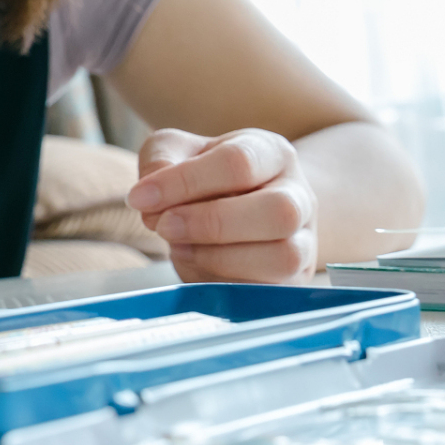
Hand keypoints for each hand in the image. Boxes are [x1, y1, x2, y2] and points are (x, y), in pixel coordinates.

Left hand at [125, 128, 316, 283]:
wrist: (245, 207)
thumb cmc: (209, 177)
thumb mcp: (179, 151)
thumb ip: (160, 160)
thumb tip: (151, 193)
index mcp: (272, 153)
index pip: (238, 163)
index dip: (185, 182)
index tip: (141, 197)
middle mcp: (298, 196)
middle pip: (278, 212)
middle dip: (211, 224)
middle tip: (166, 226)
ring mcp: (304, 243)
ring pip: (283, 257)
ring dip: (219, 258)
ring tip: (180, 247)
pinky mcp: (293, 283)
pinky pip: (267, 292)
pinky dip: (223, 284)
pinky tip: (197, 266)